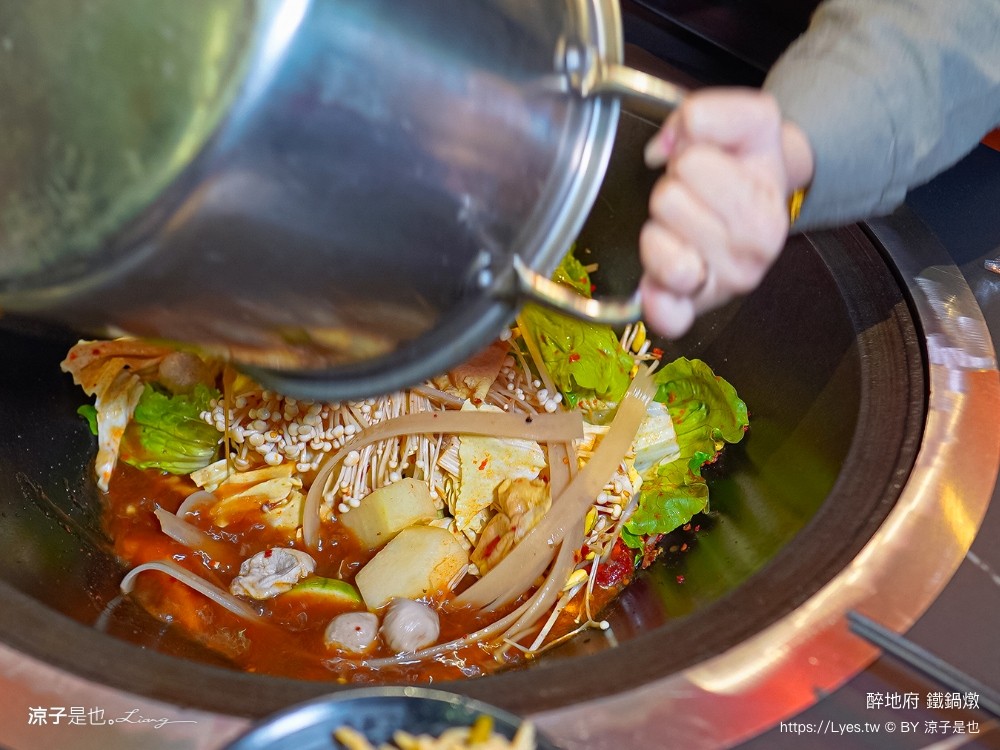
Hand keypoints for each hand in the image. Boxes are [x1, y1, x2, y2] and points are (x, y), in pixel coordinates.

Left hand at [639, 87, 813, 338]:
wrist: (766, 202)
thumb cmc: (748, 164)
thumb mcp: (749, 119)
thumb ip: (708, 113)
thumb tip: (663, 148)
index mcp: (765, 206)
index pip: (692, 160)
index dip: (691, 152)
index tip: (710, 161)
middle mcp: (752, 254)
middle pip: (667, 200)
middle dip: (675, 188)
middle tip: (696, 195)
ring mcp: (723, 286)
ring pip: (655, 242)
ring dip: (659, 227)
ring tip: (684, 225)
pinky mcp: (692, 311)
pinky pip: (667, 314)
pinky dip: (657, 299)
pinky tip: (657, 283)